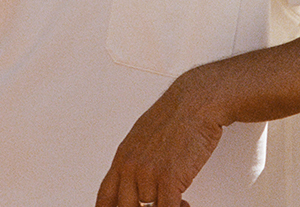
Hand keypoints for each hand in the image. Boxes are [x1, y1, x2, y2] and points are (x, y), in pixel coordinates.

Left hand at [94, 68, 222, 206]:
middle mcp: (131, 166)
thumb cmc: (173, 115)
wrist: (194, 102)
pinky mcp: (168, 178)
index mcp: (122, 157)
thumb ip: (136, 162)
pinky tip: (184, 202)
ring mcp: (148, 173)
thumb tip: (135, 184)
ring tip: (176, 201)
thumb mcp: (143, 137)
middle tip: (158, 202)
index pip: (105, 198)